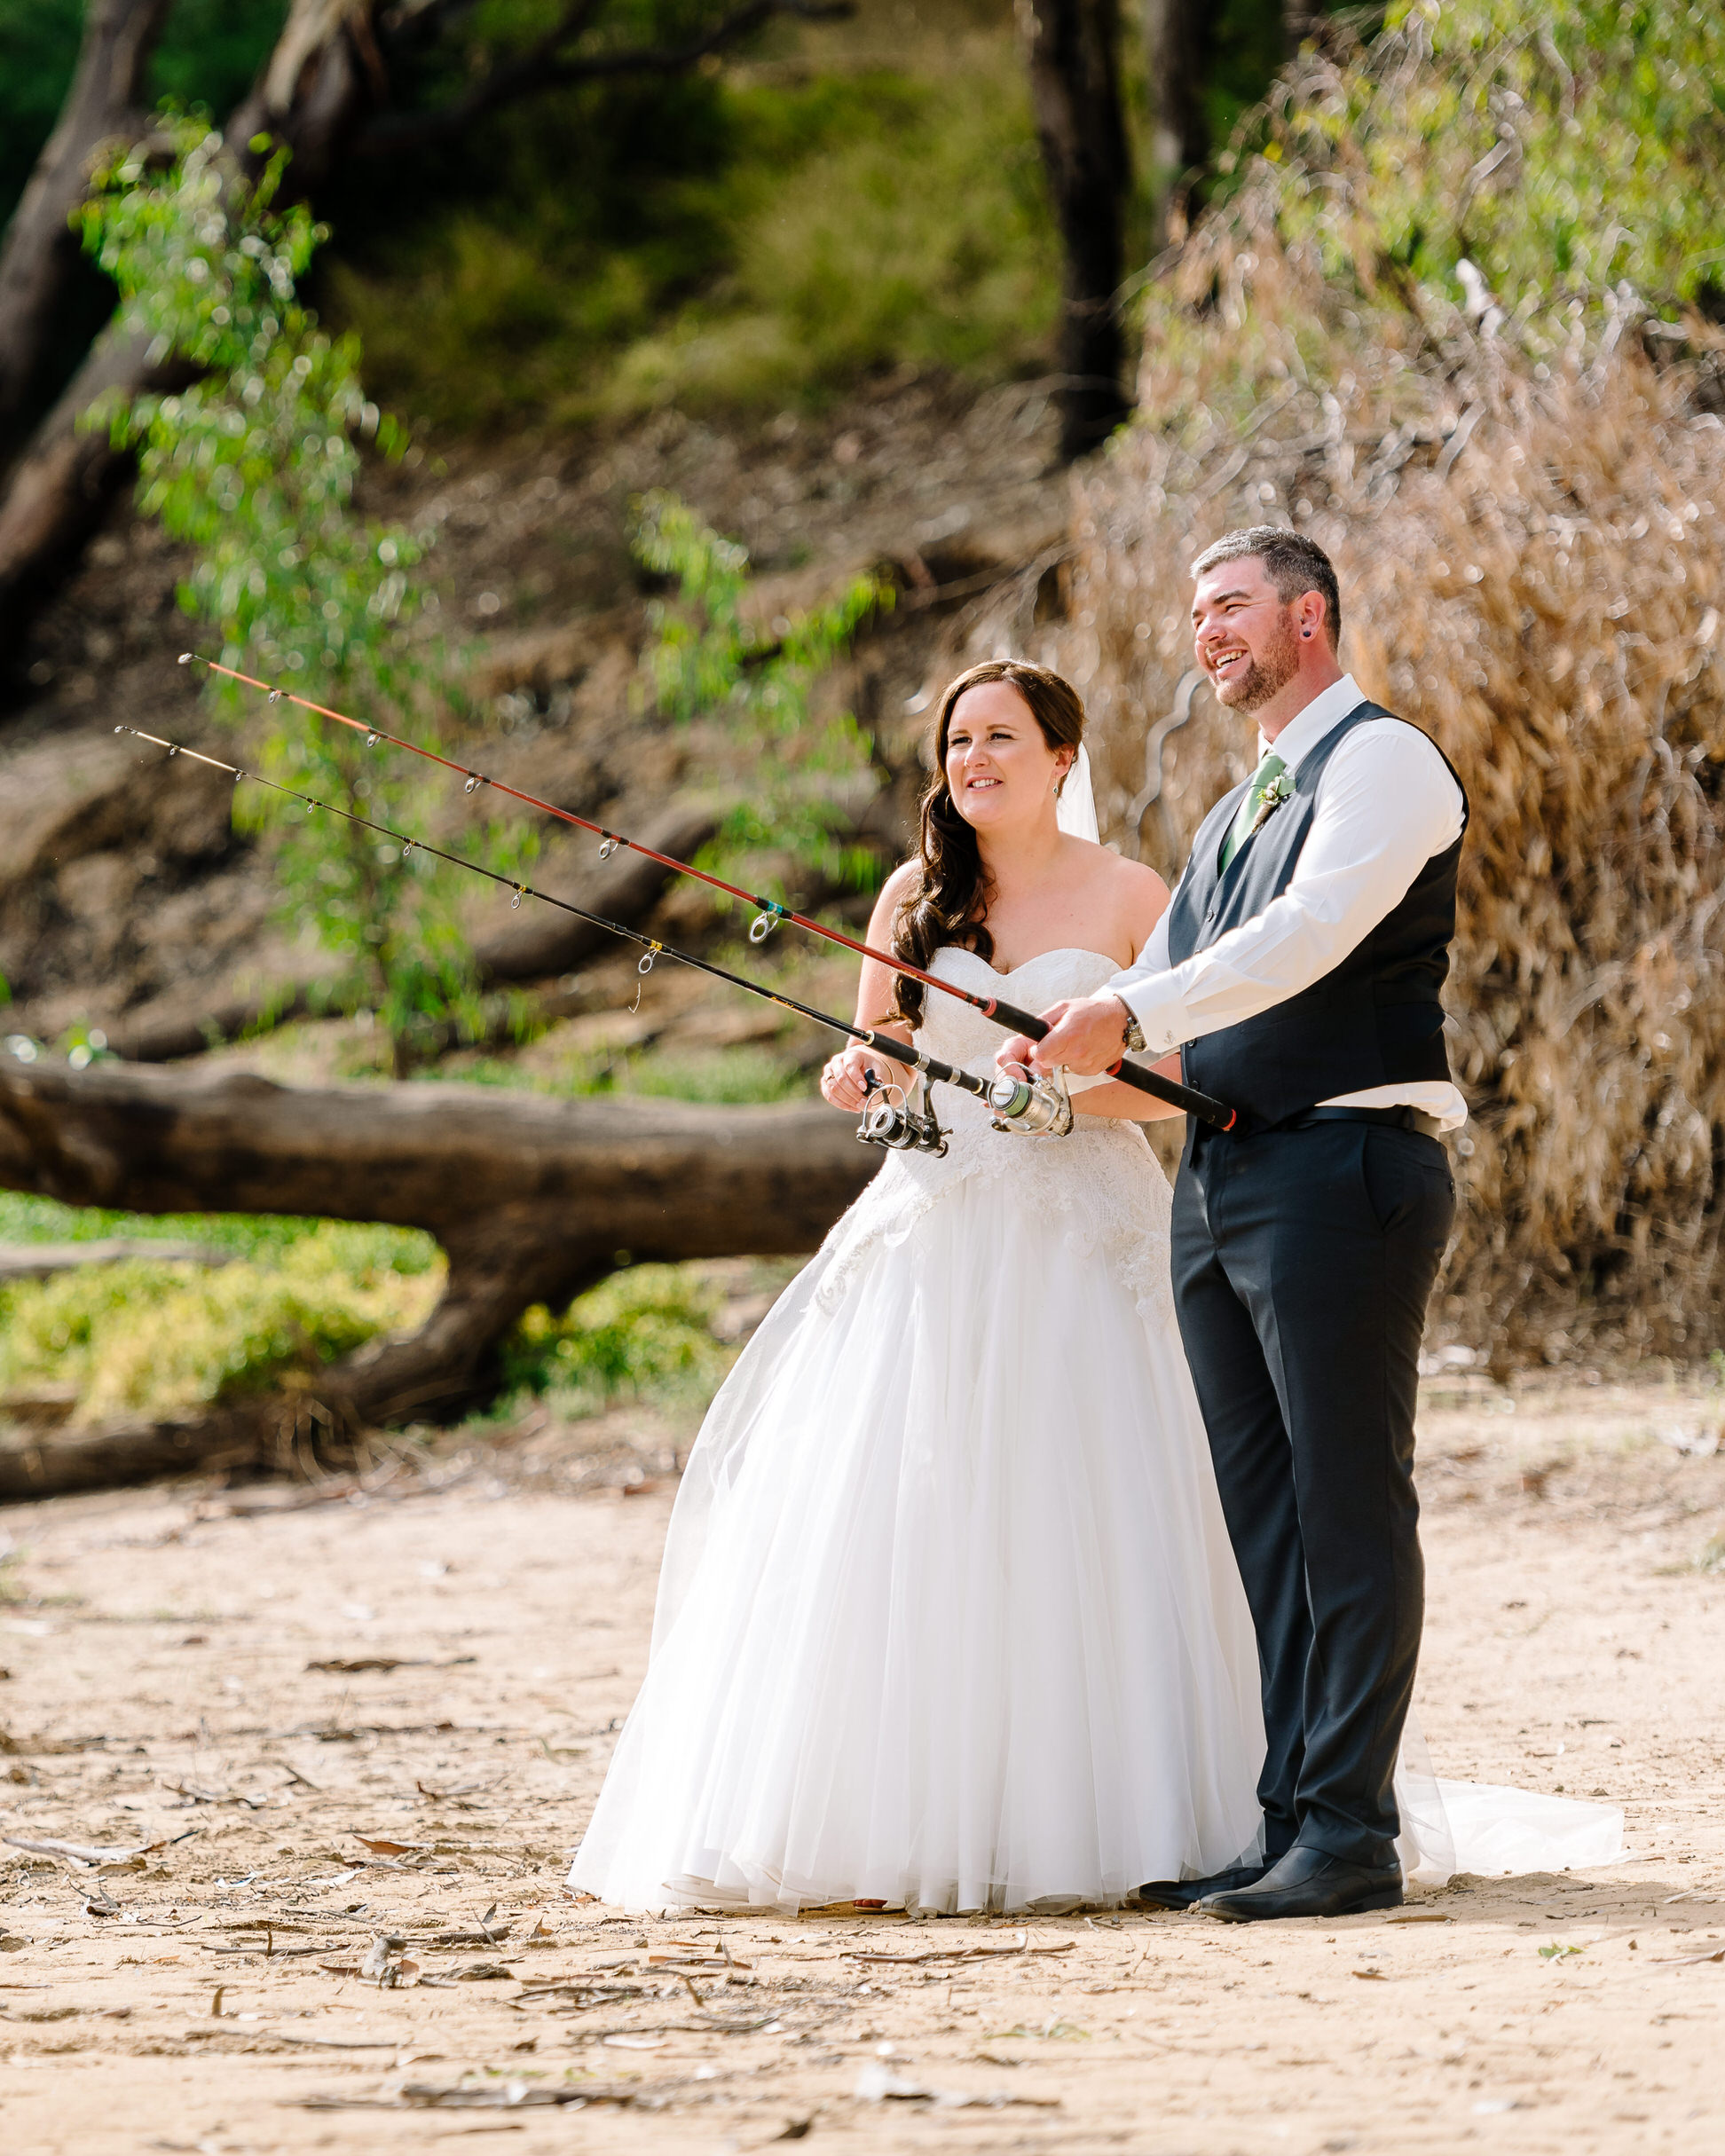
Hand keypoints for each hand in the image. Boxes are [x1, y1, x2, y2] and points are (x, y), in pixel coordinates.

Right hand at [821, 1042, 897, 1111]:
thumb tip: (878, 1084)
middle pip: (841, 1079)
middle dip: (854, 1093)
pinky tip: (852, 1108)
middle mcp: (836, 1062)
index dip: (856, 1078)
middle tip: (864, 1102)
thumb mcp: (876, 1067)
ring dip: (848, 1100)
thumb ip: (876, 1076)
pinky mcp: (825, 1083)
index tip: (865, 1088)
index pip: (850, 1066)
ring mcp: (828, 1072)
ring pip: (834, 1089)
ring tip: (860, 1106)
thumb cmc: (868, 1066)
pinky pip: (829, 1096)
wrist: (860, 1065)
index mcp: (850, 1055)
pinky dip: (841, 1104)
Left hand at [1009, 992, 1129, 1078]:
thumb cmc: (1094, 1012)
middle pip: (1048, 1063)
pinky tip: (1084, 1050)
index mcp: (1067, 1035)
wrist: (1120, 1020)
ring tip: (1075, 1043)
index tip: (1039, 1046)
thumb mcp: (1065, 1007)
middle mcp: (1077, 1052)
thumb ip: (1044, 1019)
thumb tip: (1029, 1030)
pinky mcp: (1093, 1070)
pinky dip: (1076, 1063)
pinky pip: (1076, 1070)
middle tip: (1058, 1043)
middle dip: (1049, 1054)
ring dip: (1064, 1058)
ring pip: (1062, 1068)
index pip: (1040, 1054)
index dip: (1036, 1050)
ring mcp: (1086, 1063)